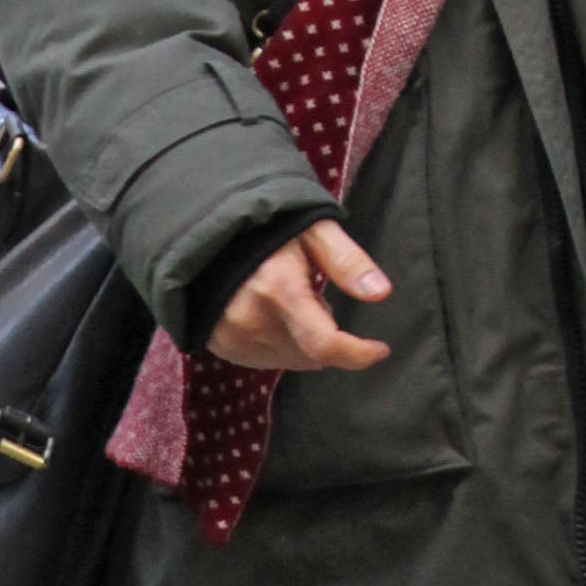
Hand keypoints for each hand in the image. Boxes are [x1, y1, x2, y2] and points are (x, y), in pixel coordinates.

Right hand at [207, 219, 391, 374]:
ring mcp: (231, 336)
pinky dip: (279, 345)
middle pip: (311, 355)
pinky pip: (264, 361)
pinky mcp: (218, 344)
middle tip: (315, 295)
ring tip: (289, 300)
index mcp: (278, 290)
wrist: (204, 226)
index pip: (325, 345)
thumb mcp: (312, 228)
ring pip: (290, 360)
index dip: (358, 354)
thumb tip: (381, 293)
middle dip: (327, 334)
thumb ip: (346, 261)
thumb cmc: (266, 224)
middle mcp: (252, 321)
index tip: (380, 349)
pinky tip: (271, 314)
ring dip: (303, 342)